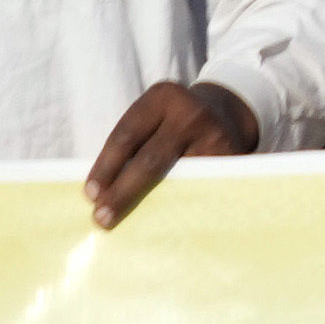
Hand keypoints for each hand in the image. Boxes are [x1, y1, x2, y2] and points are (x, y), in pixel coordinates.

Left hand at [81, 75, 263, 224]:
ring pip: (177, 179)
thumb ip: (135, 144)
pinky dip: (182, 207)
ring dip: (152, 205)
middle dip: (122, 193)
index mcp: (161, 97)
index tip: (90, 195)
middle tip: (101, 218)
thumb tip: (102, 193)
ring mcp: (215, 135)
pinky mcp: (233, 158)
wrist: (227, 113)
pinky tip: (167, 223)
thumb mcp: (155, 118)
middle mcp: (189, 112)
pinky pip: (202, 188)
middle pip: (149, 160)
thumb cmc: (175, 124)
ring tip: (132, 226)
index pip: (126, 136)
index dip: (105, 167)